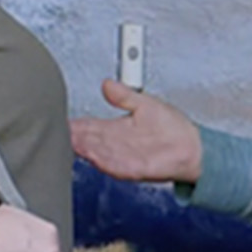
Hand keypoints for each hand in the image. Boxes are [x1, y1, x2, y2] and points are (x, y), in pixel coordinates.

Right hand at [71, 79, 202, 182]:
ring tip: (71, 140)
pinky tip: (93, 155)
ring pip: (97, 152)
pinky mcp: (134, 169)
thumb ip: (125, 96)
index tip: (60, 119)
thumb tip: (107, 83)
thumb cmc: (173, 128)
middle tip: (58, 130)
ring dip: (85, 148)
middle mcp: (117, 144)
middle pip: (89, 140)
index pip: (89, 126)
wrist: (193, 148)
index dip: (76, 123)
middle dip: (74, 136)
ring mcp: (123, 158)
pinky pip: (115, 166)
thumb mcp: (146, 104)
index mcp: (117, 129)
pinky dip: (104, 160)